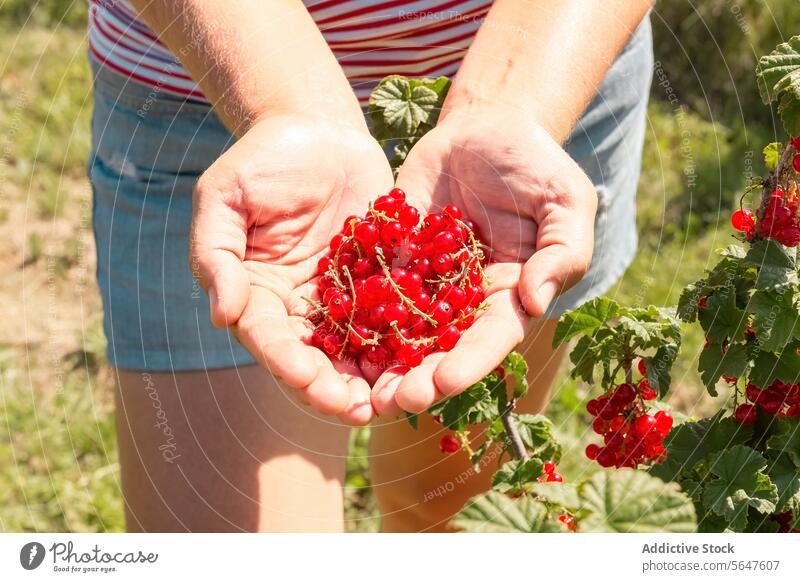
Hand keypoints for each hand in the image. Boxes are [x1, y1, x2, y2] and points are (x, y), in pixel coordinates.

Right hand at [190, 114, 393, 424]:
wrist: (317, 131)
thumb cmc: (261, 161)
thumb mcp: (224, 199)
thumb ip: (217, 255)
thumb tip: (222, 316)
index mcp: (257, 295)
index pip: (269, 339)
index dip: (287, 363)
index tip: (308, 380)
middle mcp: (299, 308)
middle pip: (315, 358)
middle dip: (334, 388)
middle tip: (358, 410)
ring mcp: (342, 300)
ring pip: (357, 350)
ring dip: (374, 380)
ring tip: (395, 401)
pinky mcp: (380, 284)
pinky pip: (394, 318)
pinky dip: (408, 342)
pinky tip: (428, 360)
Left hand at [370, 112, 596, 415]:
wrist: (486, 128)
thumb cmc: (536, 165)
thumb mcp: (565, 203)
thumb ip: (562, 253)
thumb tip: (536, 302)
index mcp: (510, 295)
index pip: (491, 338)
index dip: (469, 363)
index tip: (444, 383)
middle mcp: (465, 298)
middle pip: (442, 346)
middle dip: (419, 376)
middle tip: (392, 401)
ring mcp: (427, 280)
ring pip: (403, 328)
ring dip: (382, 359)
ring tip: (359, 387)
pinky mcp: (395, 257)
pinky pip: (373, 284)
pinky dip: (355, 310)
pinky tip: (333, 333)